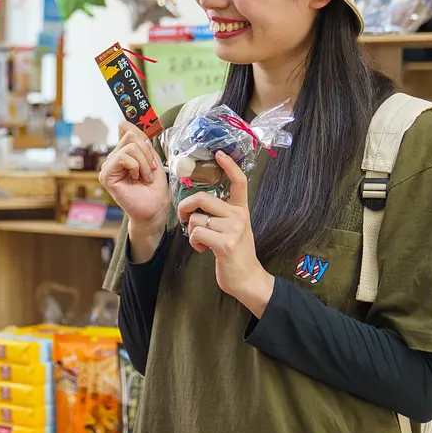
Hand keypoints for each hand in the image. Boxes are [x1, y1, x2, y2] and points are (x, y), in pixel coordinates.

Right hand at [99, 122, 168, 232]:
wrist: (154, 209)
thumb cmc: (154, 188)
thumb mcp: (151, 158)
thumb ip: (140, 140)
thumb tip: (122, 123)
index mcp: (124, 153)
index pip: (126, 129)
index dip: (138, 132)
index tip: (149, 146)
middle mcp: (114, 158)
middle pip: (130, 135)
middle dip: (147, 151)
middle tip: (150, 168)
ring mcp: (108, 166)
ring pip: (130, 146)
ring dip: (144, 162)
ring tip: (145, 176)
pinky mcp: (106, 175)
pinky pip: (123, 157)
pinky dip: (136, 166)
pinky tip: (136, 177)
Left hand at [175, 152, 274, 316]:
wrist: (248, 279)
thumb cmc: (235, 254)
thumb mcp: (233, 229)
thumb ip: (220, 215)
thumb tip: (194, 206)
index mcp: (241, 210)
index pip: (239, 182)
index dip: (229, 166)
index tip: (219, 153)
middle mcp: (239, 216)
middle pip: (203, 198)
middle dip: (185, 206)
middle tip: (183, 217)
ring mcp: (233, 229)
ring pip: (196, 219)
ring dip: (191, 231)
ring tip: (201, 241)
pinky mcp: (225, 244)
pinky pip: (197, 233)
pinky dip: (194, 242)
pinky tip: (202, 249)